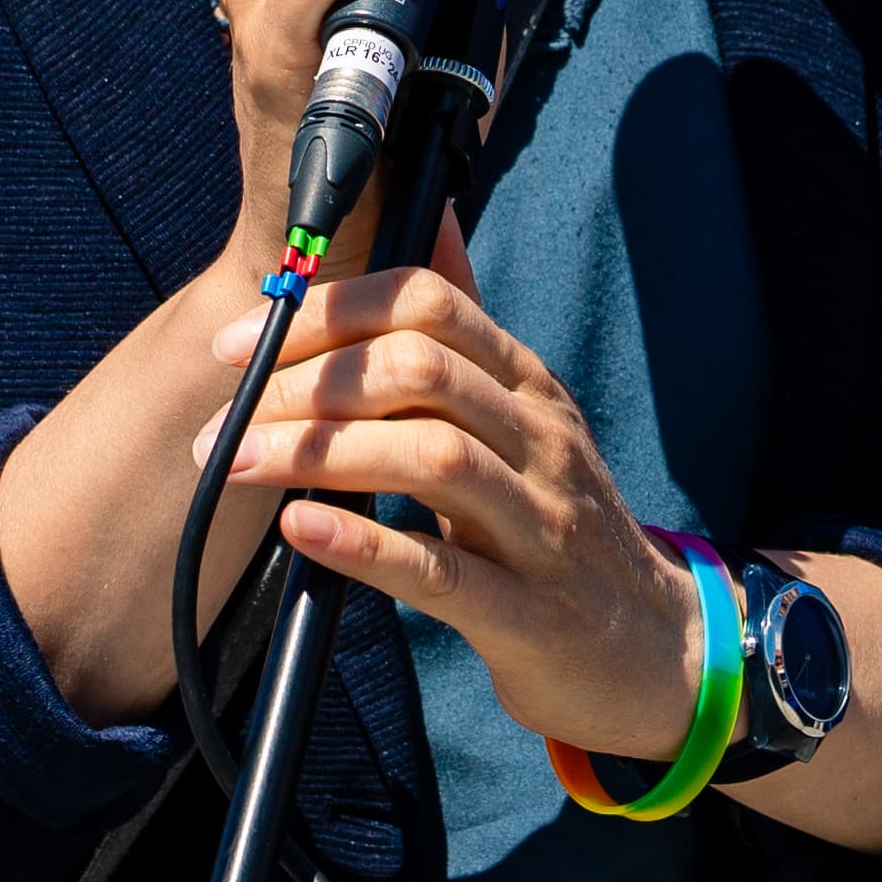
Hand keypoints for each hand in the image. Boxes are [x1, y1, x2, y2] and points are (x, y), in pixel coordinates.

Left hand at [216, 244, 712, 761]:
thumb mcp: (522, 423)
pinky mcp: (532, 615)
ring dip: (319, 454)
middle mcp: (542, 441)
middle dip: (308, 384)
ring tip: (238, 463)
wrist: (654, 648)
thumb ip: (461, 344)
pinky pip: (442, 572)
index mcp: (530, 386)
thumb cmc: (557, 528)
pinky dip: (365, 546)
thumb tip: (416, 232)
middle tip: (227, 417)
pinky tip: (302, 532)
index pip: (428, 304)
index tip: (242, 345)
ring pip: (432, 457)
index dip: (327, 313)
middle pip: (421, 371)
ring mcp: (544, 527)